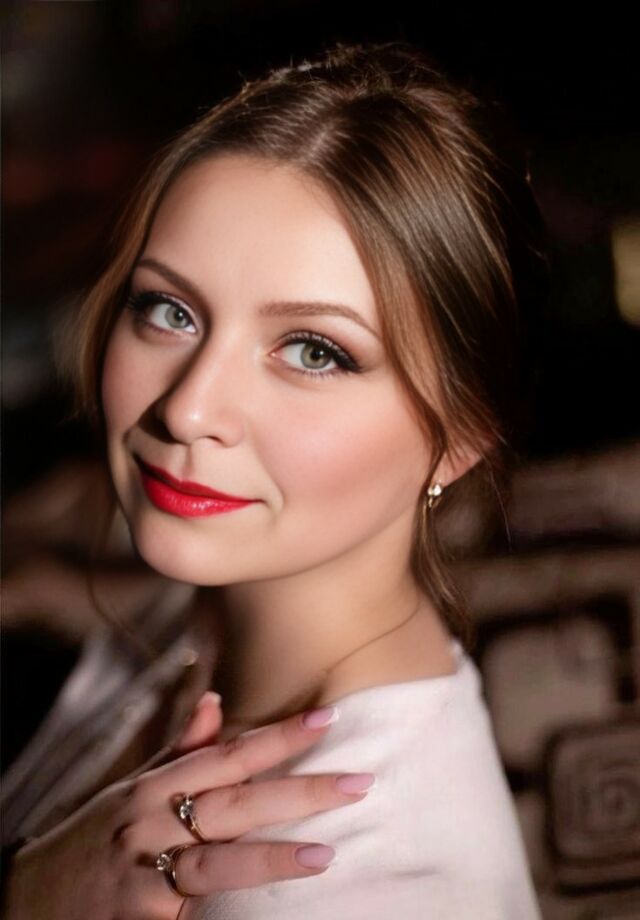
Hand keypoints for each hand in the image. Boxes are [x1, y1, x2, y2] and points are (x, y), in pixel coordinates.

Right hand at [3, 697, 371, 918]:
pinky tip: (273, 912)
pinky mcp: (139, 917)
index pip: (231, 753)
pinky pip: (191, 913)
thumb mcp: (134, 787)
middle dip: (298, 791)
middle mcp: (152, 819)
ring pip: (216, 861)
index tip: (329, 719)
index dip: (281, 735)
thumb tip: (217, 700)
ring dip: (270, 857)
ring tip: (324, 854)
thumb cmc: (98, 835)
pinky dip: (227, 913)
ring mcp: (144, 870)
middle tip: (358, 782)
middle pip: (236, 801)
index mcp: (157, 782)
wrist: (31, 896)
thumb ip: (181, 750)